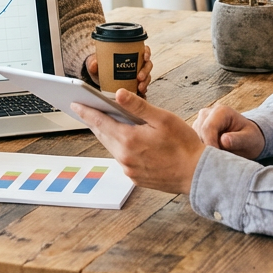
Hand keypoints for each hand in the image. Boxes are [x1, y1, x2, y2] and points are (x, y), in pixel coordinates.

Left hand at [71, 89, 204, 194]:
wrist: (197, 174)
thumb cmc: (184, 144)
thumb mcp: (163, 119)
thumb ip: (138, 106)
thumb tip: (117, 94)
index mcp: (129, 140)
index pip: (100, 122)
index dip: (86, 112)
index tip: (75, 104)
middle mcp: (125, 157)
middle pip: (103, 135)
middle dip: (95, 121)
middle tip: (86, 110)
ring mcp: (129, 170)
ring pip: (112, 147)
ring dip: (108, 134)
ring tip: (106, 122)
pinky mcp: (135, 178)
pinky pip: (122, 159)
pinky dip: (120, 147)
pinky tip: (126, 140)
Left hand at [85, 45, 154, 95]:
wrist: (98, 79)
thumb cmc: (99, 68)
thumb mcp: (96, 65)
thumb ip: (93, 63)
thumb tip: (94, 64)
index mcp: (130, 54)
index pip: (143, 50)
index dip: (147, 52)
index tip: (145, 56)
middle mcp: (136, 64)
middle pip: (147, 64)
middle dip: (146, 71)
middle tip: (139, 77)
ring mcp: (137, 75)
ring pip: (147, 76)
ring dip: (145, 81)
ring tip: (140, 87)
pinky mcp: (136, 86)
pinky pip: (143, 87)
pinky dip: (143, 90)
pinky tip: (140, 93)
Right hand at [192, 104, 265, 159]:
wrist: (246, 137)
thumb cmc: (249, 138)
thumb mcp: (249, 139)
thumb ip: (237, 139)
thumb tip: (223, 140)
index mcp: (221, 111)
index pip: (208, 128)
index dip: (210, 144)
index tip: (216, 158)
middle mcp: (207, 112)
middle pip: (199, 133)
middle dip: (206, 148)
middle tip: (218, 160)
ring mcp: (200, 120)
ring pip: (194, 138)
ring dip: (203, 150)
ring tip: (217, 157)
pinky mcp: (196, 129)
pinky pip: (193, 142)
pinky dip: (200, 150)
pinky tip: (211, 156)